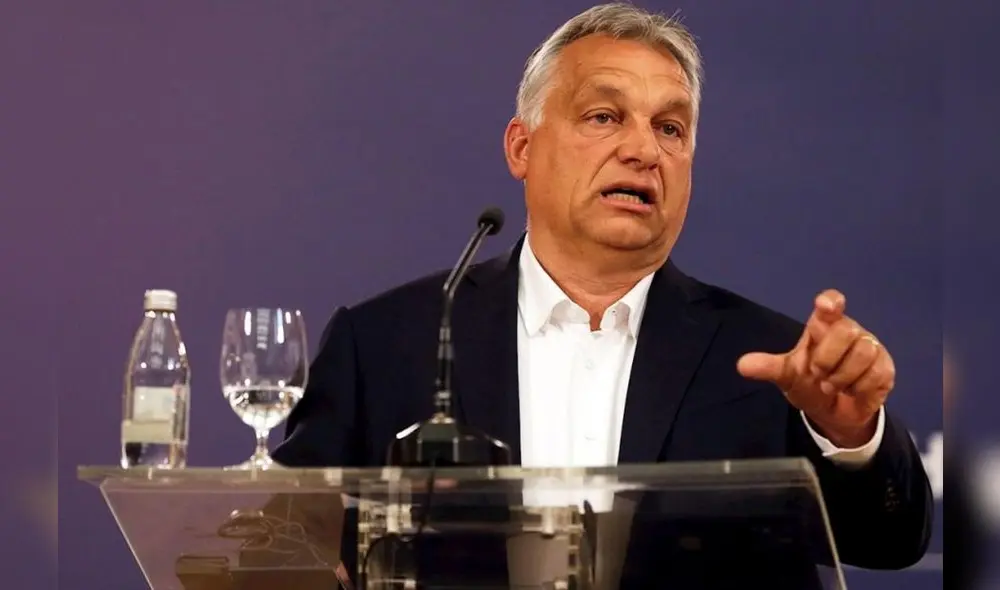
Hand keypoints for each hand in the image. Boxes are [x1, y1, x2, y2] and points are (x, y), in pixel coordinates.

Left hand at [736, 289, 893, 446]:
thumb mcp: (787, 376)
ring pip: (863, 353)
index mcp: (824, 326)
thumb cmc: (810, 383)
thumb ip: (769, 368)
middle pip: (846, 330)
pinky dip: (858, 389)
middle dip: (828, 358)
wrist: (833, 413)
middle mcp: (849, 331)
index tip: (825, 306)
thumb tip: (741, 366)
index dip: (830, 302)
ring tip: (831, 386)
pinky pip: (875, 374)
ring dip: (842, 377)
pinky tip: (851, 391)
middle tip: (818, 374)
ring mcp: (870, 347)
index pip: (831, 304)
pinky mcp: (885, 367)